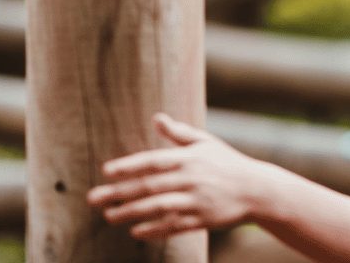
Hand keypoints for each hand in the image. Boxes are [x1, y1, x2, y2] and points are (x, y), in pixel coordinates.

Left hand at [87, 112, 263, 240]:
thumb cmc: (226, 162)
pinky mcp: (200, 220)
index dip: (129, 166)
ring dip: (130, 213)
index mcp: (189, 157)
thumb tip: (156, 118)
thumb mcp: (205, 142)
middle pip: (149, 186)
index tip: (106, 171)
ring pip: (156, 208)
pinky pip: (172, 226)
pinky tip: (136, 231)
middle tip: (94, 198)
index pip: (153, 161)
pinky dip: (153, 229)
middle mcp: (190, 178)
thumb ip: (179, 133)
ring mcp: (195, 201)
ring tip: (109, 216)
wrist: (255, 189)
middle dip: (119, 192)